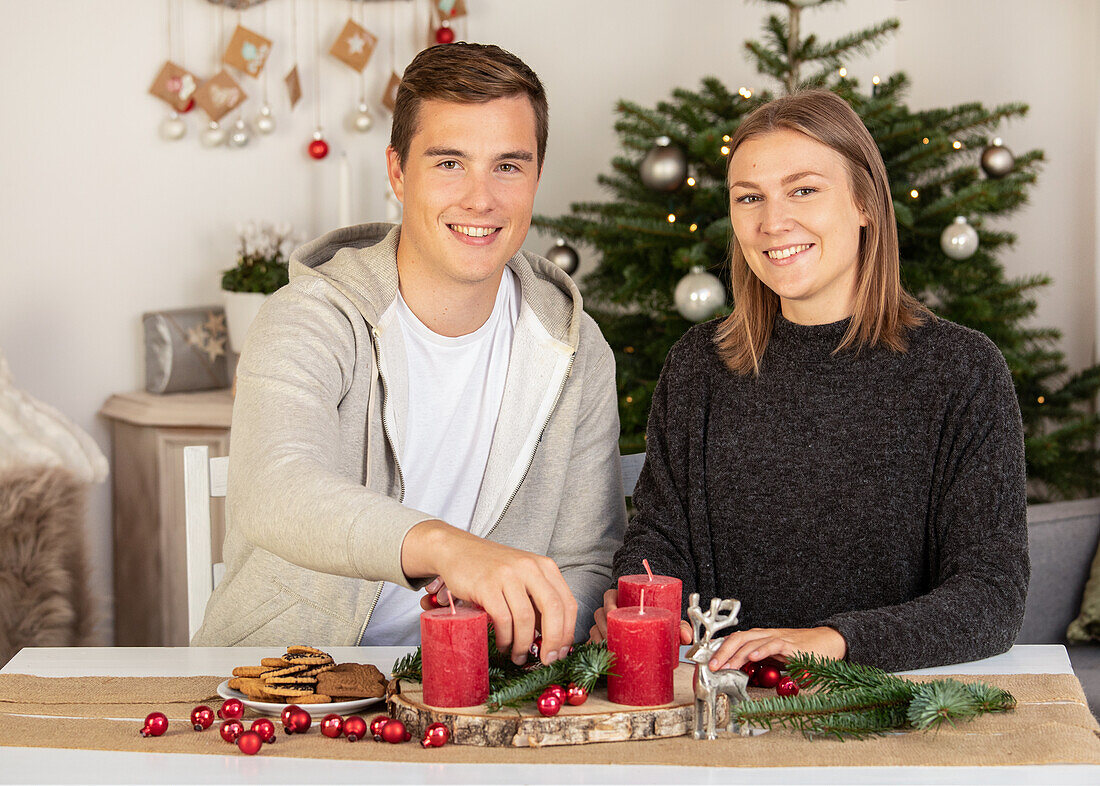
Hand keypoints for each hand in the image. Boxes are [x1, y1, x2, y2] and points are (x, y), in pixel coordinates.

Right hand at [401, 520, 577, 666]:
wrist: (457, 550)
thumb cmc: (492, 569)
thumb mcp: (523, 577)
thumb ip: (538, 601)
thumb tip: (552, 639)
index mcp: (544, 566)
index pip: (568, 603)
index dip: (568, 632)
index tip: (561, 652)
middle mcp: (530, 567)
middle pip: (553, 610)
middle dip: (553, 641)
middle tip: (547, 660)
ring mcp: (508, 575)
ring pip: (526, 618)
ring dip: (524, 644)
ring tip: (518, 656)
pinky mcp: (486, 585)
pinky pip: (503, 619)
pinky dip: (505, 638)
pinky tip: (503, 645)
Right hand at [589, 589, 693, 644]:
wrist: (651, 629)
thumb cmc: (656, 619)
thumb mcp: (667, 619)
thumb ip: (679, 625)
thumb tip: (686, 636)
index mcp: (623, 599)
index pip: (609, 595)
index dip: (608, 603)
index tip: (613, 612)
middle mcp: (611, 611)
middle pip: (599, 614)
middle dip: (602, 626)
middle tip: (611, 637)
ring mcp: (604, 625)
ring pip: (594, 629)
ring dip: (598, 638)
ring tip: (607, 648)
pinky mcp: (603, 640)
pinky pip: (591, 643)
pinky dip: (593, 649)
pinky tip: (598, 656)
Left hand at [704, 626, 847, 671]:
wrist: (829, 643)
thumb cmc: (803, 653)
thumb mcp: (778, 661)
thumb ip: (763, 667)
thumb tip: (746, 679)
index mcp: (761, 640)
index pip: (735, 641)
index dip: (720, 649)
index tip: (706, 660)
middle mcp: (766, 636)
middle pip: (738, 638)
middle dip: (722, 651)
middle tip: (712, 666)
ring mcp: (778, 638)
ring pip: (751, 641)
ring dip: (736, 653)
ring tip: (725, 665)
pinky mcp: (791, 645)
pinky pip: (773, 644)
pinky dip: (761, 650)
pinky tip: (752, 657)